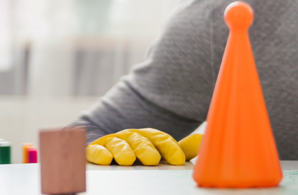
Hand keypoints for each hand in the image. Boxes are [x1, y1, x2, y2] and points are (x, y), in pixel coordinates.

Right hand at [86, 128, 201, 165]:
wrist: (110, 151)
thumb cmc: (141, 155)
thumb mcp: (161, 153)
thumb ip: (181, 149)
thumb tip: (203, 139)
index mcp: (150, 137)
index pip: (162, 140)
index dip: (170, 149)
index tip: (177, 161)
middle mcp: (132, 137)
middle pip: (141, 141)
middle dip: (146, 150)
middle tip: (152, 160)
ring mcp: (113, 142)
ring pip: (118, 144)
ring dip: (122, 150)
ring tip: (127, 160)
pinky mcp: (94, 150)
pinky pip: (95, 150)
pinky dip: (99, 153)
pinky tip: (105, 159)